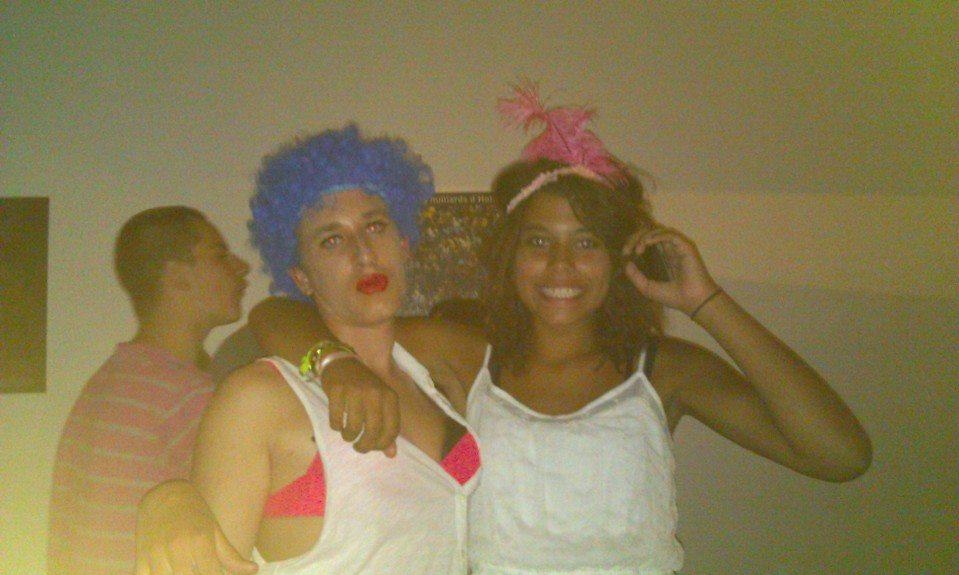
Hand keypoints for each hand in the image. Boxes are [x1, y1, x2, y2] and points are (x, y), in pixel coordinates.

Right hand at [135, 480, 257, 574]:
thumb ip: (231, 556)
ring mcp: (156, 553)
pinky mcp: (140, 558)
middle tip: (200, 570)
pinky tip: (167, 573)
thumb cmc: (196, 515)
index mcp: (201, 541)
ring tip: (185, 569)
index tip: (216, 574)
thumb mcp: (215, 532)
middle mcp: (178, 547)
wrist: (164, 495)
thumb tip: (254, 570)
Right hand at [321, 357, 399, 456]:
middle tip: (359, 448)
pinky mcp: (336, 390)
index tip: (374, 447)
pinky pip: (335, 420)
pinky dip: (336, 427)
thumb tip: (391, 454)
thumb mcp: (380, 403)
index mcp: (389, 396)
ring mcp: (355, 391)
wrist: (341, 362)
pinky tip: (337, 424)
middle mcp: (375, 393)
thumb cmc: (364, 387)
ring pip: (353, 427)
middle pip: (372, 431)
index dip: (383, 444)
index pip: (392, 429)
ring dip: (349, 437)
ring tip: (347, 435)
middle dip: (365, 445)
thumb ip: (386, 427)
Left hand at [622, 226, 719, 314]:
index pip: (649, 240)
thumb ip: (636, 276)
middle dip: (636, 237)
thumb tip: (627, 264)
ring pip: (660, 230)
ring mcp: (680, 246)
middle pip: (652, 232)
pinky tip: (646, 243)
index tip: (625, 253)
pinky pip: (670, 234)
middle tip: (627, 249)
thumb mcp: (648, 288)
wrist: (692, 301)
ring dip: (645, 236)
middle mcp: (673, 248)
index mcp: (666, 255)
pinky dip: (656, 236)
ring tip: (637, 249)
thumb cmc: (674, 297)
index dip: (635, 242)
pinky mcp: (686, 246)